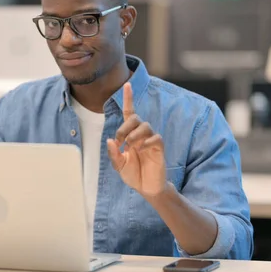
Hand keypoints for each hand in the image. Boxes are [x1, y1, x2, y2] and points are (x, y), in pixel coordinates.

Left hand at [106, 82, 166, 197]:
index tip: (127, 84)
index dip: (129, 98)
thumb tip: (111, 140)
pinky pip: (155, 138)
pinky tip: (141, 150)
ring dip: (134, 135)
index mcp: (129, 135)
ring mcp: (151, 140)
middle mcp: (140, 134)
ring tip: (131, 147)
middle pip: (135, 118)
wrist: (146, 187)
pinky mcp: (159, 147)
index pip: (129, 112)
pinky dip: (146, 142)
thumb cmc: (133, 174)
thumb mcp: (118, 165)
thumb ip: (114, 154)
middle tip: (121, 141)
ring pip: (145, 126)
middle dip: (124, 127)